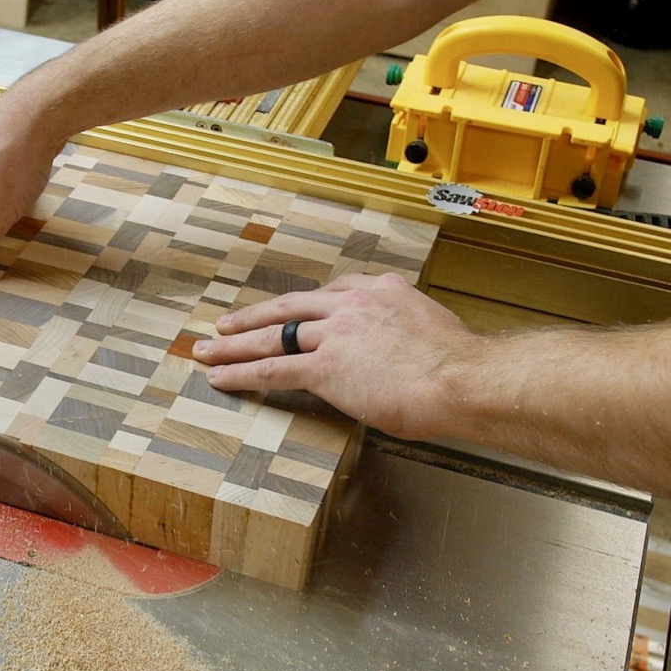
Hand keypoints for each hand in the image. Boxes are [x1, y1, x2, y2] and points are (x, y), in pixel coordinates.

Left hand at [192, 273, 477, 439]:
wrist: (462, 379)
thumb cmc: (460, 367)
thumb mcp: (433, 332)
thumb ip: (408, 336)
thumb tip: (405, 354)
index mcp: (382, 291)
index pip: (332, 293)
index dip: (306, 305)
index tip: (290, 311)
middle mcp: (352, 305)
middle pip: (290, 307)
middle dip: (254, 316)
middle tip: (226, 322)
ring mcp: (335, 334)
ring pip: (273, 336)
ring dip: (234, 343)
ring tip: (208, 349)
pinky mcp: (325, 367)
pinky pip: (272, 369)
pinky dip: (241, 373)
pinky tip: (220, 377)